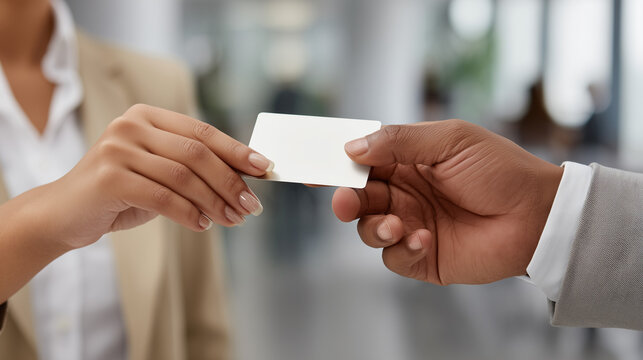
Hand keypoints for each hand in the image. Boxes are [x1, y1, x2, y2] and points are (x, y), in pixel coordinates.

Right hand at [34, 104, 272, 249]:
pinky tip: (202, 225)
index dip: (237, 150)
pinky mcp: (108, 178)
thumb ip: (193, 168)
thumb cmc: (121, 193)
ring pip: (183, 176)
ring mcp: (117, 149)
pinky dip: (188, 213)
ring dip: (215, 202)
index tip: (264, 168)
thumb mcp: (159, 173)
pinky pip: (162, 197)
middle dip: (231, 181)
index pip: (202, 131)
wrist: (65, 214)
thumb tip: (246, 178)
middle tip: (252, 206)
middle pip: (197, 153)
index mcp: (147, 116)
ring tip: (233, 220)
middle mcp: (131, 125)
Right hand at [332, 120, 562, 284]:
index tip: (315, 167)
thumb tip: (353, 146)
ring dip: (374, 227)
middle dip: (347, 200)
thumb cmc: (499, 170)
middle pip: (359, 197)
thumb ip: (399, 141)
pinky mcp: (424, 257)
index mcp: (408, 163)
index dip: (338, 164)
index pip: (363, 162)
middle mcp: (405, 194)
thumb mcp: (450, 141)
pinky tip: (424, 239)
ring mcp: (412, 226)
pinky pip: (394, 257)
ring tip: (397, 224)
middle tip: (346, 202)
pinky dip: (401, 249)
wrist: (538, 215)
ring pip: (369, 229)